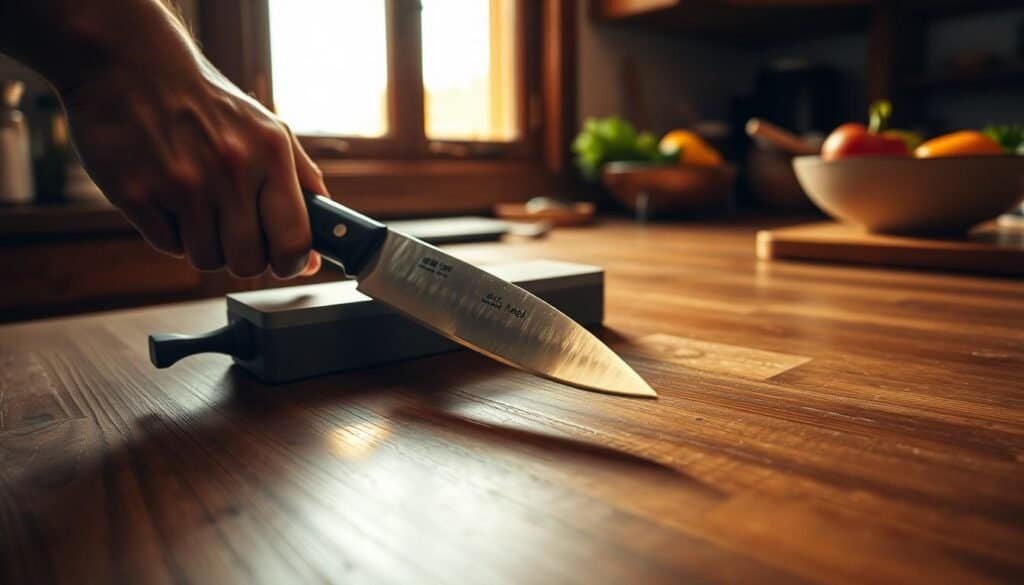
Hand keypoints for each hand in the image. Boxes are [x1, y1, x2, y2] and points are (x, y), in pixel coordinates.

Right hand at [61, 56, 327, 277]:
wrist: (131, 65)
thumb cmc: (209, 104)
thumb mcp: (270, 131)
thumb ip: (303, 187)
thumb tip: (318, 253)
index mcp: (270, 154)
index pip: (294, 241)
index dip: (292, 263)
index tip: (284, 260)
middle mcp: (230, 170)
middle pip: (248, 262)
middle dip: (244, 257)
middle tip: (233, 232)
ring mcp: (181, 183)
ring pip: (206, 259)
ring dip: (205, 245)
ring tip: (198, 208)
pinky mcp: (136, 194)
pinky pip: (168, 246)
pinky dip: (171, 233)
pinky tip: (168, 199)